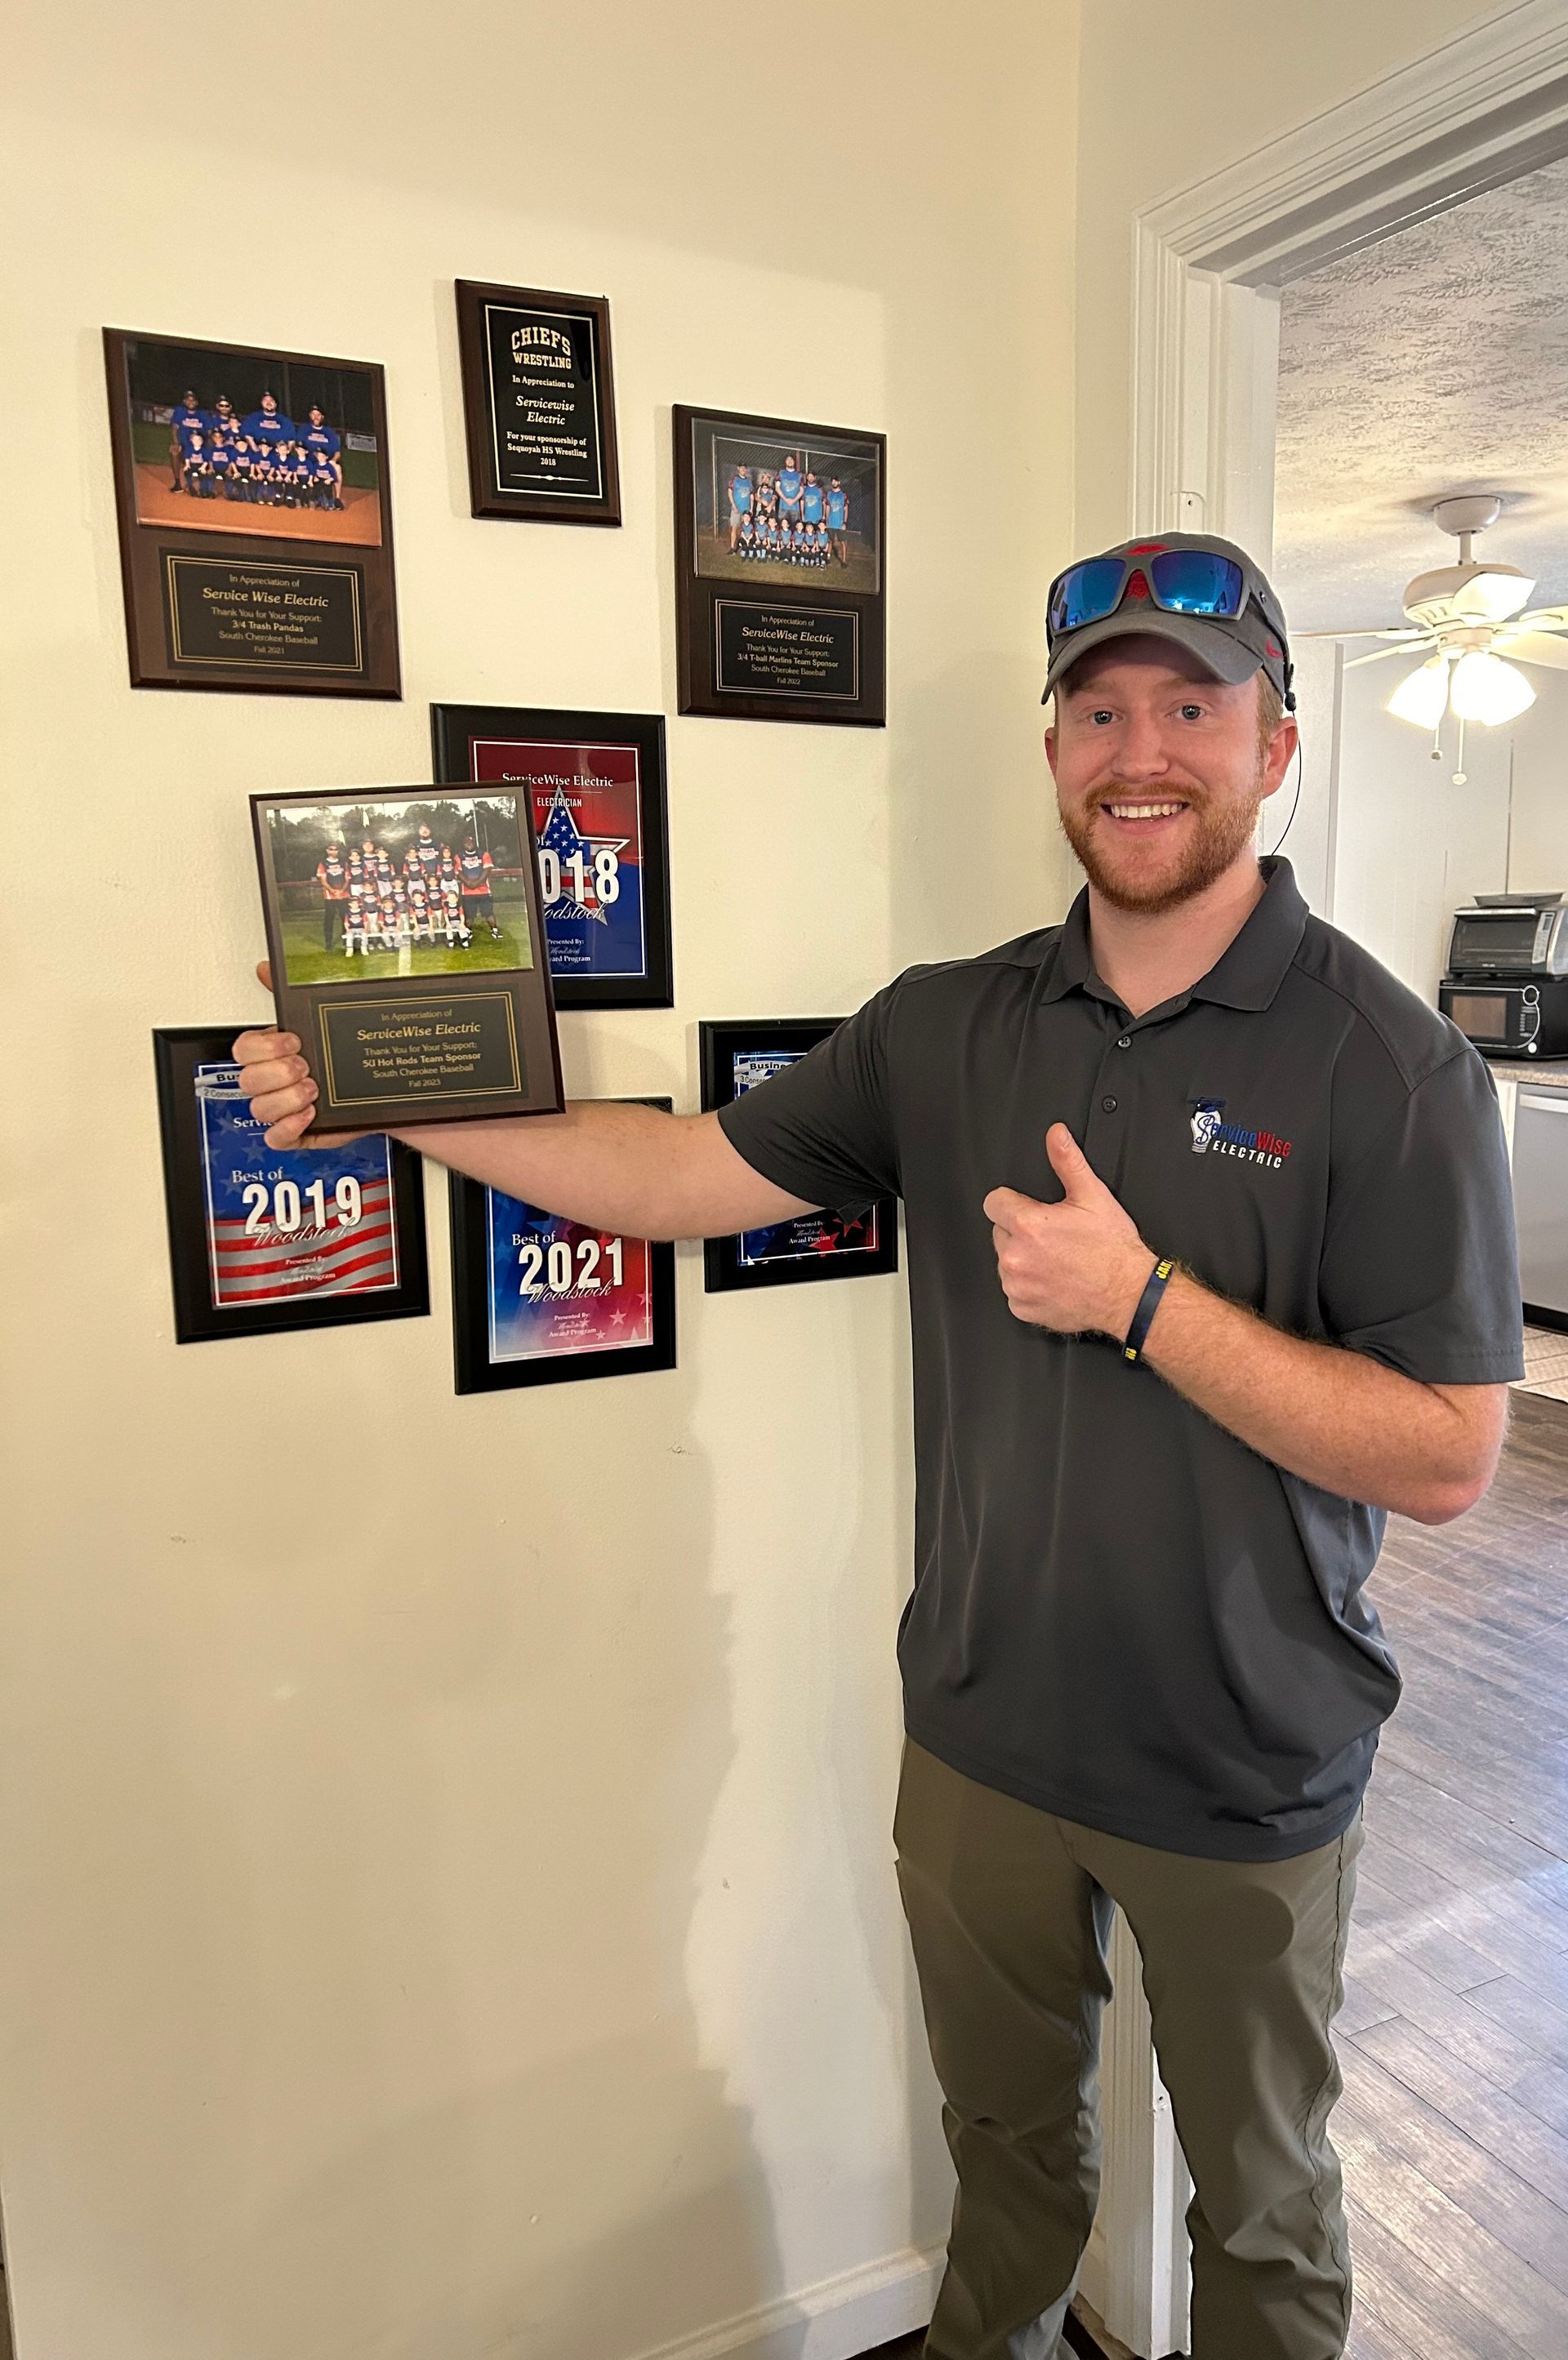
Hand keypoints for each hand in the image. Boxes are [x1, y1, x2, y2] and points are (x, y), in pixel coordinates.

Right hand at [231, 961, 359, 1150]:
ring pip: (259, 1109)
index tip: (294, 1041)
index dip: (263, 1047)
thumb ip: (292, 992)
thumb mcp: (325, 1021)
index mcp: (275, 1053)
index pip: (243, 1049)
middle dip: (278, 1073)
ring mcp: (286, 1108)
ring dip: (286, 1099)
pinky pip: (275, 1138)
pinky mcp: (300, 1133)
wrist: (389, 1086)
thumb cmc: (354, 1056)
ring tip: (314, 1090)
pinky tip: (309, 1115)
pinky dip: (288, 1128)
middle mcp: (276, 1081)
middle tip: (306, 1067)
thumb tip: (267, 968)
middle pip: (247, 1080)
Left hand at [983, 1123, 1156, 1339]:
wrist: (1129, 1294)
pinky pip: (1014, 1291)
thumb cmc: (1112, 1250)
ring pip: (1006, 1262)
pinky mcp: (1022, 1308)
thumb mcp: (1093, 1196)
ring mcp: (1017, 1285)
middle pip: (1000, 1232)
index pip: (994, 1202)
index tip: (1030, 1209)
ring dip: (1023, 1259)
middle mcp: (1016, 1257)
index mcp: (1028, 1226)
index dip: (1013, 1202)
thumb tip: (1055, 1135)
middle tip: (1053, 1236)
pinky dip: (1029, 1286)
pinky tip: (1053, 1280)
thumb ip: (1067, 1161)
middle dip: (1020, 1231)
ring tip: (1056, 1259)